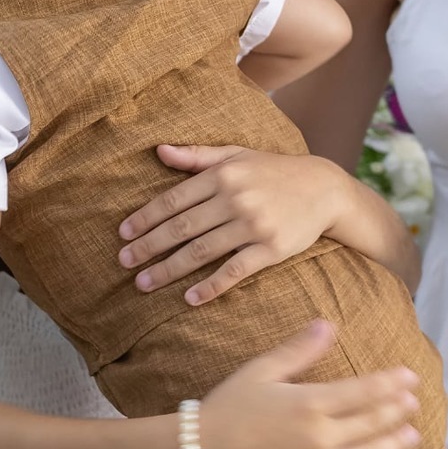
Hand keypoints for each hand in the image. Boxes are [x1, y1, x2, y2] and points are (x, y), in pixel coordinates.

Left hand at [118, 145, 344, 304]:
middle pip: (182, 227)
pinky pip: (234, 271)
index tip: (123, 233)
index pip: (174, 199)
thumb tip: (159, 150)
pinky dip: (210, 286)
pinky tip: (189, 298)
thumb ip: (197, 156)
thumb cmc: (273, 171)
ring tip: (144, 283)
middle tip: (124, 262)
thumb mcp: (236, 154)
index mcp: (223, 175)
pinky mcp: (271, 249)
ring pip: (201, 251)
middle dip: (148, 246)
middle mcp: (235, 199)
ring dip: (169, 269)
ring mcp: (253, 226)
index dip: (145, 218)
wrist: (324, 189)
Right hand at [198, 320, 421, 448]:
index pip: (364, 392)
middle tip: (415, 404)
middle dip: (397, 412)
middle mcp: (320, 440)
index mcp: (310, 404)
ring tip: (412, 436)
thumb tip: (327, 325)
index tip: (410, 377)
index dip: (391, 384)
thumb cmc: (229, 407)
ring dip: (394, 446)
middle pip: (371, 424)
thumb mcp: (261, 371)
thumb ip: (298, 351)